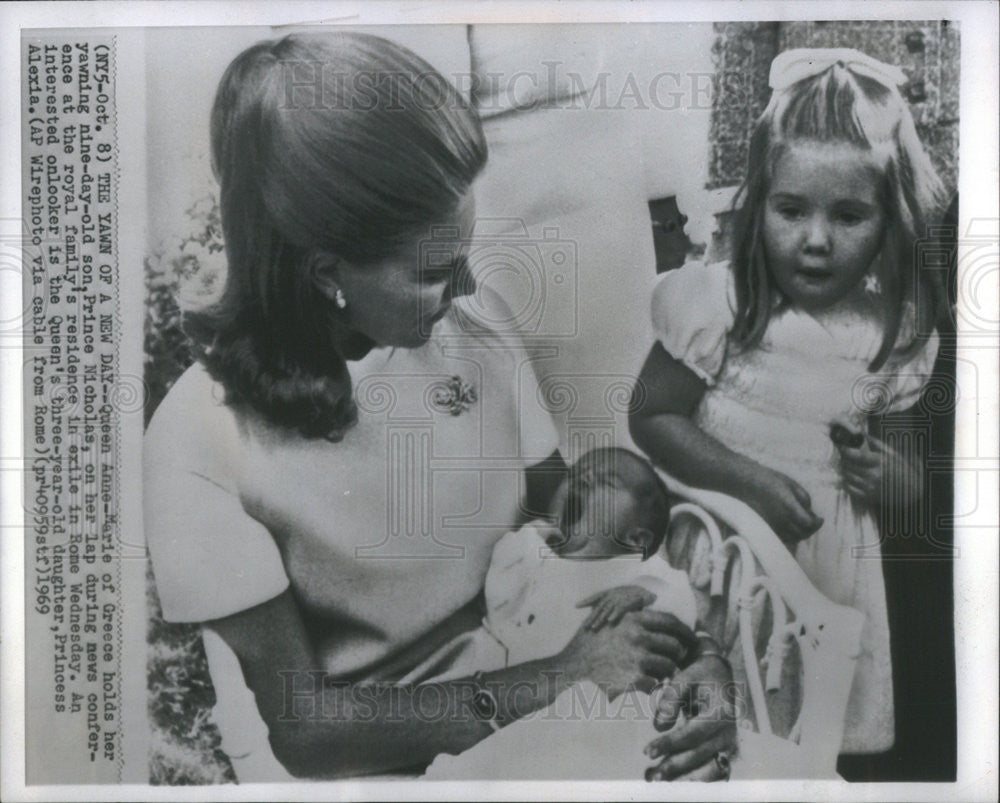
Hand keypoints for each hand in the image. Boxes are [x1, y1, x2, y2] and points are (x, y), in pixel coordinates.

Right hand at [560, 611, 696, 698]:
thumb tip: (652, 598)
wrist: (572, 664)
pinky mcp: (634, 680)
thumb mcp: (607, 613)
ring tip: (656, 673)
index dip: (685, 631)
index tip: (691, 639)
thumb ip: (630, 607)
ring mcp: (638, 659)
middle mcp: (639, 637)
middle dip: (676, 655)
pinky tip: (642, 684)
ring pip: (668, 667)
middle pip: (674, 646)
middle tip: (673, 660)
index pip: (671, 622)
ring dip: (665, 672)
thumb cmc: (591, 638)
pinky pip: (656, 684)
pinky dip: (652, 686)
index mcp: (634, 619)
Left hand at [576, 585, 655, 630]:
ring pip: (607, 609)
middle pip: (600, 607)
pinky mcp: (629, 602)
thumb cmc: (631, 598)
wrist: (646, 593)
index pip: (596, 597)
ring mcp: (620, 597)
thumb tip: (595, 613)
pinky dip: (614, 614)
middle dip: (592, 617)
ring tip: (593, 628)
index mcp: (610, 592)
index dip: (586, 601)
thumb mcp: (618, 599)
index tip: (576, 605)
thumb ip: (608, 605)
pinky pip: (620, 609)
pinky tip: (609, 621)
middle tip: (584, 627)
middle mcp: (613, 594)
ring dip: (600, 618)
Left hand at [644, 654, 737, 780]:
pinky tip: (673, 782)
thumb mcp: (685, 677)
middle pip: (700, 755)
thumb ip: (671, 698)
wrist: (720, 677)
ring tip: (658, 781)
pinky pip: (712, 772)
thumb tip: (660, 726)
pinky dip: (694, 780)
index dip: (670, 744)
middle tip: (651, 775)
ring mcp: (729, 745)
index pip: (693, 733)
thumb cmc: (700, 677)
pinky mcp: (725, 753)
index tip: (648, 751)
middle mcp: (728, 732)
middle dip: (674, 766)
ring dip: (685, 779)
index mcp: (721, 712)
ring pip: (709, 770)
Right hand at [747, 468, 823, 544]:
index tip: (820, 519)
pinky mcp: (766, 527)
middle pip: (802, 533)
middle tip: (814, 522)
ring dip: (801, 533)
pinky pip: (783, 537)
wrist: (747, 483)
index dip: (817, 523)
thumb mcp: (792, 484)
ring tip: (803, 525)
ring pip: (793, 538)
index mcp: (788, 506)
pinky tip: (792, 527)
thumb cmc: (770, 480)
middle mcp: (780, 519)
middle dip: (811, 529)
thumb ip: (805, 498)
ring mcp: (772, 525)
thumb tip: (810, 512)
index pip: (808, 524)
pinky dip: (790, 535)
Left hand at [836, 433, 915, 505]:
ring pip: (846, 475)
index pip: (854, 454)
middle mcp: (874, 474)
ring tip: (849, 465)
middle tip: (846, 455)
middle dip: (844, 458)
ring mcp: (870, 487)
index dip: (844, 448)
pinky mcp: (867, 497)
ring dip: (844, 469)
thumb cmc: (902, 470)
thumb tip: (860, 433)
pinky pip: (848, 488)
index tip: (841, 445)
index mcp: (880, 462)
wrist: (912, 493)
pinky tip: (850, 477)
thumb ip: (875, 443)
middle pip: (847, 464)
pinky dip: (845, 481)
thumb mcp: (893, 454)